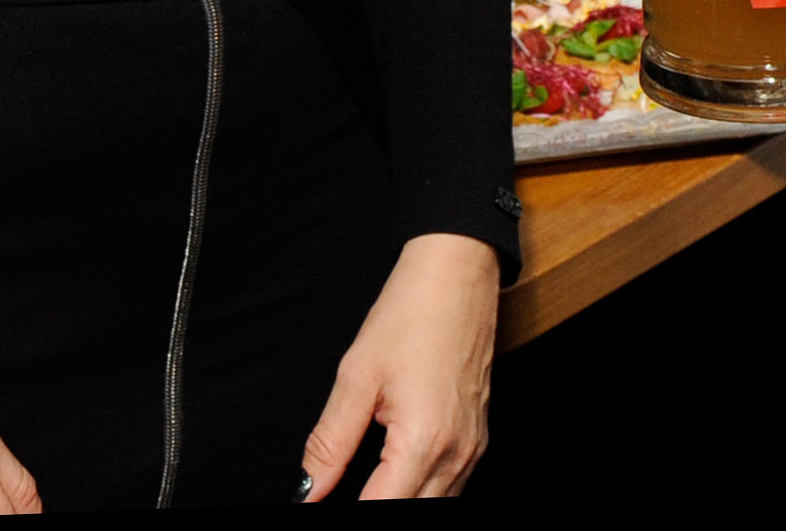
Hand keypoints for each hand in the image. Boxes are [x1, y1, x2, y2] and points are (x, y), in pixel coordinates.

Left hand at [300, 234, 498, 497]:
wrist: (456, 278)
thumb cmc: (409, 317)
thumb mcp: (356, 377)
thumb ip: (330, 443)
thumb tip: (307, 490)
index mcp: (423, 442)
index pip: (382, 508)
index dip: (344, 511)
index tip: (316, 503)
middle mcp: (456, 456)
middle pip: (413, 513)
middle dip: (375, 507)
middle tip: (336, 493)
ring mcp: (472, 451)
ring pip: (436, 505)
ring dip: (399, 499)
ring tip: (365, 485)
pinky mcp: (478, 441)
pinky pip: (451, 487)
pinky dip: (422, 491)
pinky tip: (394, 477)